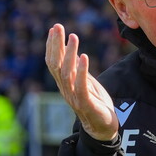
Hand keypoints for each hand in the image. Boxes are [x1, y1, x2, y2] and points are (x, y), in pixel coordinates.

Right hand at [46, 24, 118, 140]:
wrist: (103, 129)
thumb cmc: (95, 104)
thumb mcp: (86, 83)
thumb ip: (78, 71)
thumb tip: (74, 52)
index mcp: (64, 84)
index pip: (53, 62)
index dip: (52, 45)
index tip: (54, 29)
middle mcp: (65, 89)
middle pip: (56, 65)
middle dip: (56, 45)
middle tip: (58, 27)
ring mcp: (74, 98)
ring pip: (67, 73)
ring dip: (69, 54)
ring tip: (73, 37)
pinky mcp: (86, 104)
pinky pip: (81, 87)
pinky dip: (81, 71)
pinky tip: (84, 57)